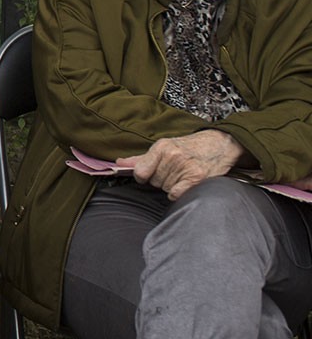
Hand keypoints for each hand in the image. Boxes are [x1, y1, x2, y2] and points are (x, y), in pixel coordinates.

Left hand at [123, 129, 244, 199]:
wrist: (220, 144)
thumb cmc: (188, 147)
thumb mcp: (164, 147)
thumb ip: (140, 158)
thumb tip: (118, 164)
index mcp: (162, 147)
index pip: (140, 172)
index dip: (142, 176)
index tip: (148, 175)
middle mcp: (172, 156)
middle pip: (154, 182)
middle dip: (161, 179)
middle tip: (174, 171)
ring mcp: (186, 167)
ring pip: (165, 189)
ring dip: (172, 185)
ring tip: (182, 175)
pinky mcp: (197, 178)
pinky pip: (176, 195)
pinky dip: (179, 193)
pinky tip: (186, 183)